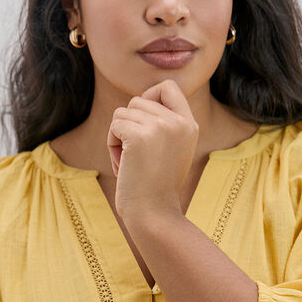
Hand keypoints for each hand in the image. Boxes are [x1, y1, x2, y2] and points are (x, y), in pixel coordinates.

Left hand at [106, 79, 198, 218]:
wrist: (155, 215)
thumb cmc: (156, 189)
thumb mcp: (171, 151)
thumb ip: (164, 125)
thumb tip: (139, 101)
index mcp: (190, 125)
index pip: (168, 87)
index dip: (149, 97)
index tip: (142, 123)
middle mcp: (178, 122)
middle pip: (138, 100)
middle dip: (129, 125)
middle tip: (136, 155)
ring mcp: (160, 127)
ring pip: (123, 112)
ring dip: (119, 136)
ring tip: (130, 162)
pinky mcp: (139, 135)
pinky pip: (115, 125)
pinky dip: (112, 145)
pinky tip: (123, 165)